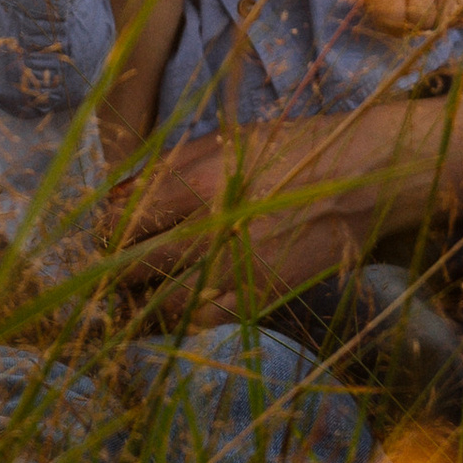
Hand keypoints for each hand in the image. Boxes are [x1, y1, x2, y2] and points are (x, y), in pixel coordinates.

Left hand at [104, 119, 372, 322]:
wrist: (360, 181)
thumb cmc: (290, 151)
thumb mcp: (225, 141)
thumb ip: (168, 168)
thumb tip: (117, 195)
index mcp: (197, 182)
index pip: (125, 220)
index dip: (105, 234)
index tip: (103, 238)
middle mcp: (211, 230)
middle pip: (137, 266)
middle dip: (115, 274)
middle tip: (106, 275)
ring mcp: (235, 270)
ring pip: (164, 304)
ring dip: (140, 305)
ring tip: (131, 301)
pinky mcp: (258, 298)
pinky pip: (202, 320)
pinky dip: (178, 320)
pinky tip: (170, 313)